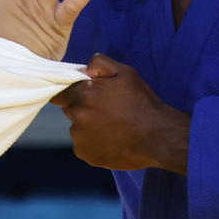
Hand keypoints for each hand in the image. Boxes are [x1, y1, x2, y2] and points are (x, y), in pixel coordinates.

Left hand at [60, 54, 188, 173]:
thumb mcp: (126, 73)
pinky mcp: (86, 155)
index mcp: (83, 94)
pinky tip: (113, 140)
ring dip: (90, 127)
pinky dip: (95, 144)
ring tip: (114, 127)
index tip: (83, 94)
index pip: (61, 92)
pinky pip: (85, 146)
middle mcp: (77, 116)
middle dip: (85, 108)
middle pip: (71, 110)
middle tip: (108, 111)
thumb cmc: (142, 103)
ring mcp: (80, 138)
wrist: (158, 137)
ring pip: (78, 129)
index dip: (71, 92)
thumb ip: (100, 64)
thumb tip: (85, 69)